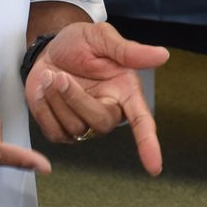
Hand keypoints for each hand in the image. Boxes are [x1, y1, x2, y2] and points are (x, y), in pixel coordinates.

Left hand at [26, 22, 169, 172]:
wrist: (49, 48)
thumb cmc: (80, 43)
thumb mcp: (102, 38)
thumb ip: (130, 51)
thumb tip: (162, 55)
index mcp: (125, 92)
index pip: (142, 122)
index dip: (149, 144)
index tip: (154, 168)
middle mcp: (109, 112)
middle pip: (100, 123)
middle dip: (76, 100)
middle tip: (60, 76)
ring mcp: (85, 125)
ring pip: (74, 128)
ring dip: (56, 99)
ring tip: (51, 76)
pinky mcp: (63, 130)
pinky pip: (54, 132)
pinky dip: (43, 109)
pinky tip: (45, 90)